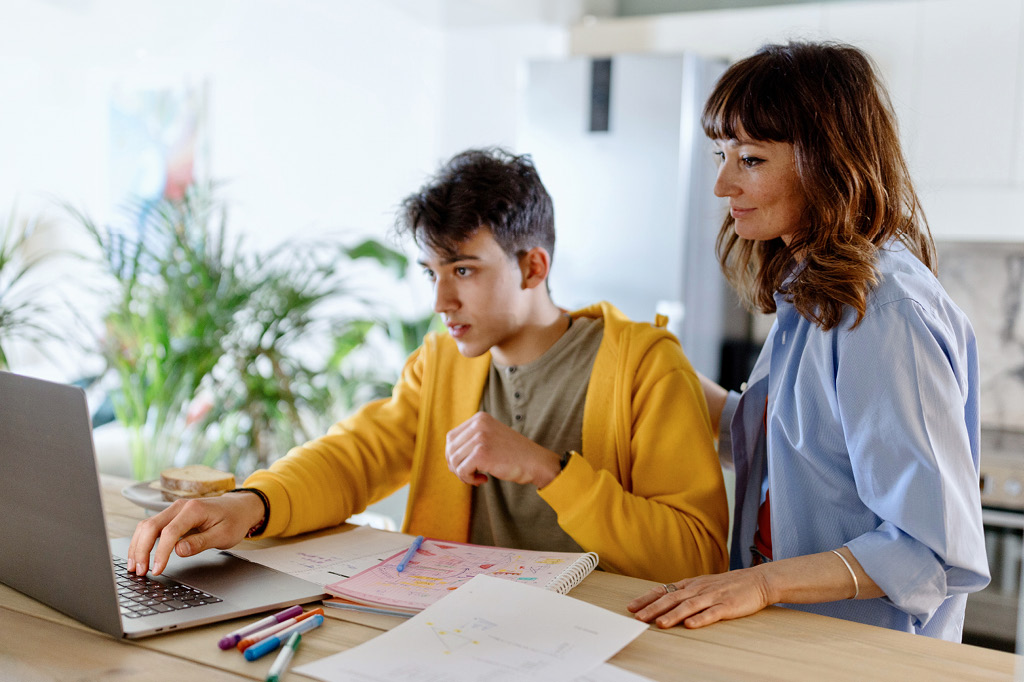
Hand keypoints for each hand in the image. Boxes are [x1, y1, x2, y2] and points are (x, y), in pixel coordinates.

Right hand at [126, 491, 263, 575]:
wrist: (239, 507)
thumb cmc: (233, 520)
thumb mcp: (224, 535)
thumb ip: (201, 543)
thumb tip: (178, 551)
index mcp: (194, 509)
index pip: (169, 532)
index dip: (160, 553)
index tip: (157, 570)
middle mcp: (180, 506)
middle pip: (151, 526)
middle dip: (141, 550)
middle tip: (139, 571)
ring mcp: (174, 509)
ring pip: (147, 526)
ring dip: (138, 546)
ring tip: (135, 567)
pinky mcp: (172, 516)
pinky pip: (152, 527)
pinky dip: (142, 541)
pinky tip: (139, 555)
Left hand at [445, 412, 561, 486]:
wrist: (536, 462)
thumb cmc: (514, 455)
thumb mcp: (491, 438)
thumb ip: (472, 440)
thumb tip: (448, 456)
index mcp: (479, 418)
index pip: (451, 437)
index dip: (454, 455)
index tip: (468, 466)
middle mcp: (478, 424)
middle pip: (450, 449)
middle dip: (456, 466)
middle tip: (471, 475)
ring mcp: (480, 437)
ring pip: (454, 461)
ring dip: (463, 474)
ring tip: (478, 478)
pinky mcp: (482, 453)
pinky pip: (462, 470)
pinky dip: (469, 479)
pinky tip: (483, 480)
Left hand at [627, 567, 771, 628]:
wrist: (757, 580)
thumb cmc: (727, 585)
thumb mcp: (702, 585)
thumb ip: (684, 592)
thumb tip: (662, 599)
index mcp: (691, 584)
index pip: (664, 590)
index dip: (647, 598)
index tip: (631, 606)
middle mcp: (699, 589)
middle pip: (672, 598)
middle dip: (653, 608)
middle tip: (638, 617)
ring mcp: (713, 597)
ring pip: (688, 606)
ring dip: (673, 615)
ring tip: (659, 623)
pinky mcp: (727, 606)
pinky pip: (712, 613)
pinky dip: (700, 619)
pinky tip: (690, 625)